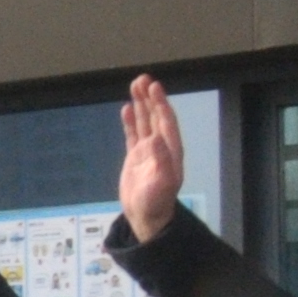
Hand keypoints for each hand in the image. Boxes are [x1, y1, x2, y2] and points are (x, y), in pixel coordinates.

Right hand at [119, 75, 183, 241]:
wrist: (146, 217)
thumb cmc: (155, 203)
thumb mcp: (161, 183)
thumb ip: (160, 160)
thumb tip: (154, 138)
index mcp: (170, 151)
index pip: (166, 121)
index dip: (161, 104)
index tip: (154, 88)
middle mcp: (161, 147)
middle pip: (156, 116)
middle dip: (150, 98)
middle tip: (143, 79)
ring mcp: (148, 151)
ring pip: (145, 122)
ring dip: (141, 104)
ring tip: (135, 86)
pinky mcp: (136, 157)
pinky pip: (133, 134)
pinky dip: (131, 121)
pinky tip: (127, 109)